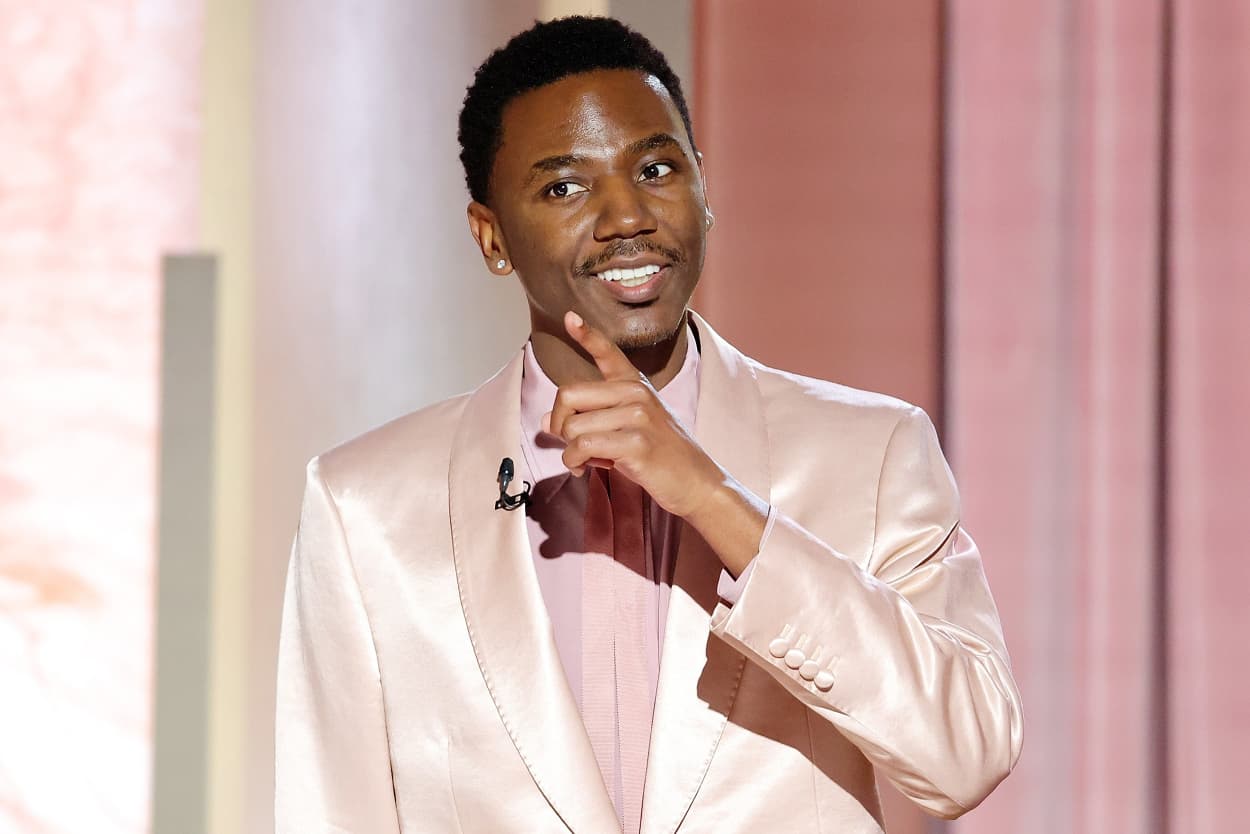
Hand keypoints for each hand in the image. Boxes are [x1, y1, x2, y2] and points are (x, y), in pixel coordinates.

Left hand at [544, 311, 768, 574]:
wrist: (696, 482)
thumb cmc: (658, 457)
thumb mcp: (626, 430)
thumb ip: (589, 420)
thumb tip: (546, 421)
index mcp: (635, 385)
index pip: (608, 352)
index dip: (587, 334)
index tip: (570, 317)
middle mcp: (636, 393)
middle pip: (568, 395)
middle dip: (558, 423)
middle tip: (568, 442)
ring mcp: (638, 416)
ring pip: (571, 426)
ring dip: (568, 451)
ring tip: (583, 461)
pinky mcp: (637, 443)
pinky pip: (582, 446)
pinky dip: (574, 461)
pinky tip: (583, 469)